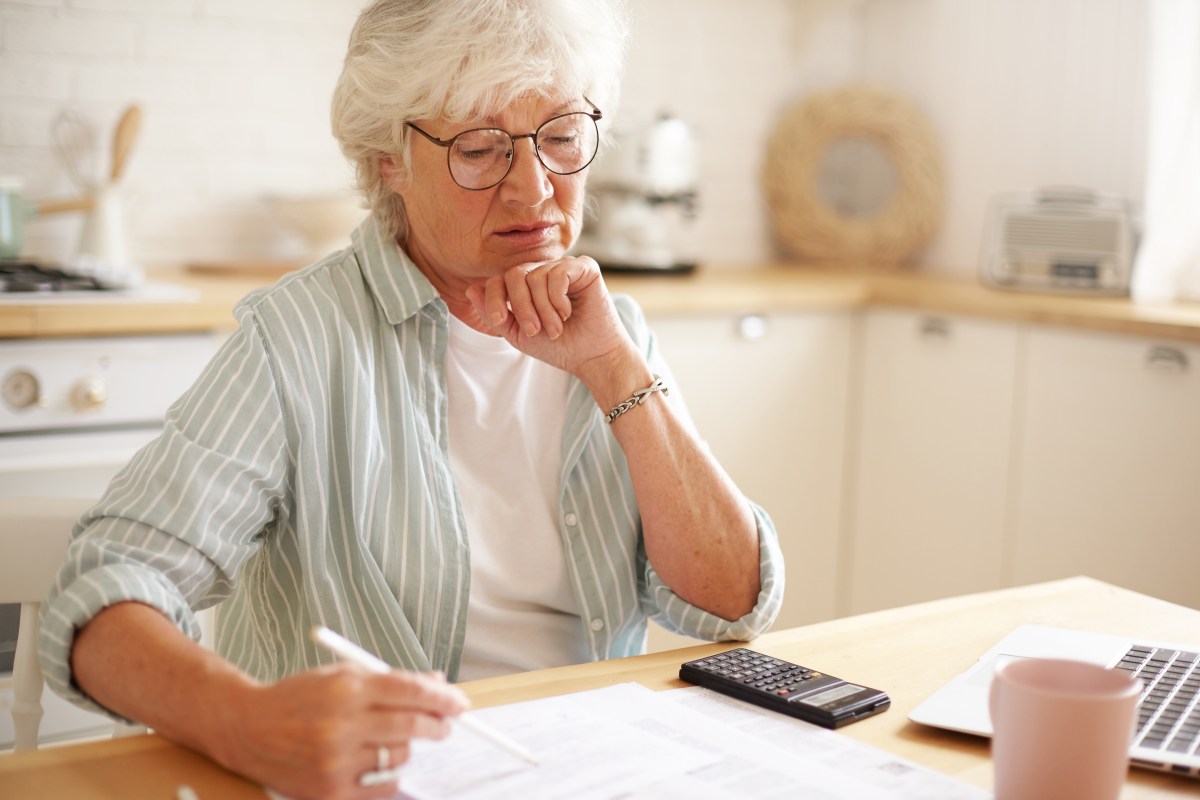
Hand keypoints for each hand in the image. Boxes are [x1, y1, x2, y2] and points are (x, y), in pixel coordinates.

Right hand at [214, 663, 468, 799]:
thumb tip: (437, 685)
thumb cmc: (300, 698)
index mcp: (346, 688)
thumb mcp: (343, 675)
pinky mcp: (330, 791)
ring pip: (399, 757)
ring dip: (406, 747)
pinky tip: (376, 762)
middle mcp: (340, 725)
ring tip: (392, 739)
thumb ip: (390, 681)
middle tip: (445, 724)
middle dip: (437, 724)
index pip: (409, 691)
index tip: (460, 702)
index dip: (442, 697)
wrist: (248, 729)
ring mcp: (334, 761)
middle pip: (410, 726)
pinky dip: (388, 775)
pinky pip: (383, 787)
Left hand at [464, 255, 637, 382]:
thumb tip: (471, 289)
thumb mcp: (518, 334)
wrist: (591, 357)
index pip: (499, 279)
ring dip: (543, 309)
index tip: (500, 320)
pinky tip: (568, 312)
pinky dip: (558, 298)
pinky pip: (558, 273)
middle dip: (520, 305)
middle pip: (515, 274)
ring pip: (536, 276)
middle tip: (535, 330)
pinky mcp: (585, 267)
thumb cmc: (558, 346)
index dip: (494, 298)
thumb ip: (494, 314)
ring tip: (556, 328)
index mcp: (526, 286)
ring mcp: (564, 267)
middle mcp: (544, 272)